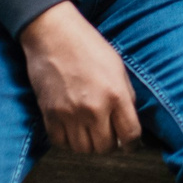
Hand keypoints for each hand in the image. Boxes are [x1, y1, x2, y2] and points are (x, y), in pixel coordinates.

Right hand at [17, 1, 141, 153]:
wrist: (53, 34)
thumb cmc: (87, 46)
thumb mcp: (117, 67)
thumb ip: (125, 96)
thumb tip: (128, 121)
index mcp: (116, 95)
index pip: (130, 135)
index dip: (132, 144)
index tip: (130, 144)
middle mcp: (94, 108)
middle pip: (106, 147)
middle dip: (110, 144)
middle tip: (107, 134)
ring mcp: (70, 113)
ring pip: (83, 149)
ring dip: (88, 144)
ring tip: (89, 132)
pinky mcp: (50, 114)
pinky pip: (61, 142)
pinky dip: (67, 140)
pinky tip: (71, 129)